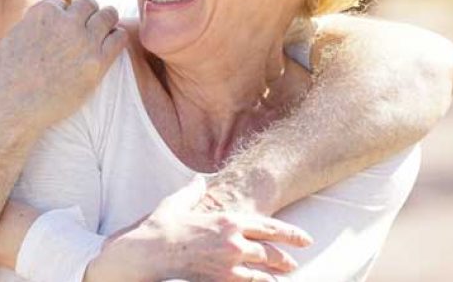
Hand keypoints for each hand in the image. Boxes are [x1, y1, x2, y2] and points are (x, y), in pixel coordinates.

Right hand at [0, 0, 126, 133]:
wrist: (14, 106)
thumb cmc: (8, 75)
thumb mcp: (13, 36)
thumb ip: (33, 22)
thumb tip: (45, 16)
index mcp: (44, 12)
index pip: (63, 3)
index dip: (63, 15)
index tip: (63, 28)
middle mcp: (66, 22)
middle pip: (89, 4)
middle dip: (88, 14)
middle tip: (87, 27)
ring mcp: (84, 42)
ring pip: (108, 16)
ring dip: (107, 21)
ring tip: (105, 30)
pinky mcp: (97, 63)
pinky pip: (119, 38)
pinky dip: (117, 37)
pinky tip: (112, 43)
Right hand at [85, 178, 312, 281]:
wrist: (148, 252)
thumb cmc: (161, 227)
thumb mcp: (177, 202)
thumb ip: (193, 191)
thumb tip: (199, 181)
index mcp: (228, 220)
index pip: (269, 227)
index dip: (291, 234)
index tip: (305, 239)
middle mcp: (233, 241)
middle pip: (271, 251)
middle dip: (285, 258)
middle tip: (294, 262)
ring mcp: (229, 263)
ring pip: (263, 271)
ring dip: (275, 274)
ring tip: (284, 275)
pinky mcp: (221, 280)